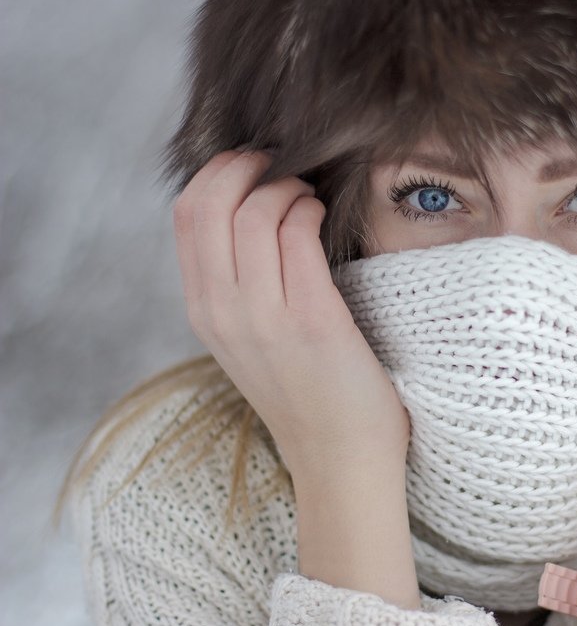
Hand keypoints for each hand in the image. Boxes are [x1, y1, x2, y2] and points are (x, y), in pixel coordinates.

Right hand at [172, 148, 411, 482]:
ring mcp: (263, 317)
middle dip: (247, 166)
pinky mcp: (310, 319)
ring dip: (287, 187)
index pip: (187, 214)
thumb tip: (248, 214)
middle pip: (210, 202)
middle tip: (282, 167)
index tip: (253, 166)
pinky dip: (308, 209)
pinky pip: (297, 235)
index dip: (218, 173)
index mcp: (204, 311)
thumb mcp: (249, 339)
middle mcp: (222, 311)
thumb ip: (237, 285)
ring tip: (309, 198)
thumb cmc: (308, 392)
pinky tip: (322, 216)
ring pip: (254, 211)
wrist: (340, 460)